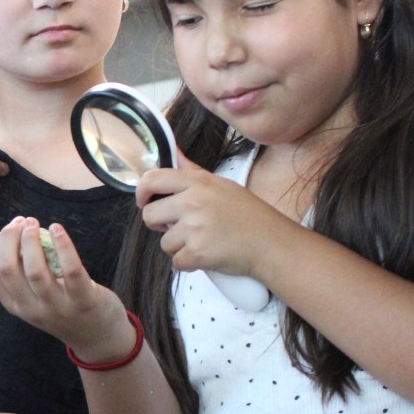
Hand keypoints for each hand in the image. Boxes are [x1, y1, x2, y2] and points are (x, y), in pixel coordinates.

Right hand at [0, 217, 131, 361]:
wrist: (97, 338)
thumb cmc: (60, 308)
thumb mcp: (30, 295)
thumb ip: (7, 271)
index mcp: (14, 304)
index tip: (8, 229)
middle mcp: (31, 309)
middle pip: (8, 269)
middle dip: (9, 238)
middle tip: (22, 221)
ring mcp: (57, 307)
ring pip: (35, 271)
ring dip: (31, 241)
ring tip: (34, 223)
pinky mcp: (83, 301)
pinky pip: (70, 270)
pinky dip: (63, 246)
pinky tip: (57, 229)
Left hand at [136, 153, 280, 278]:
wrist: (272, 244)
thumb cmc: (248, 214)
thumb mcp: (221, 184)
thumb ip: (191, 171)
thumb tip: (172, 150)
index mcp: (198, 182)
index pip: (152, 179)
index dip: (141, 192)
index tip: (145, 202)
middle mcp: (193, 202)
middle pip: (150, 214)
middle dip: (159, 224)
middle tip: (180, 228)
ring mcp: (194, 228)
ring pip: (164, 242)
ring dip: (179, 246)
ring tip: (204, 241)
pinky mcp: (197, 252)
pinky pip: (176, 261)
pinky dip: (189, 263)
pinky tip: (208, 255)